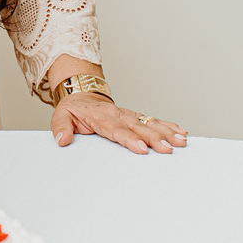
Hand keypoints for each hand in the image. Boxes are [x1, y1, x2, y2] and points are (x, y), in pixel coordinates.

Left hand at [51, 92, 187, 153]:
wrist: (82, 93)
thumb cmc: (73, 109)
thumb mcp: (60, 116)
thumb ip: (60, 128)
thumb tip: (62, 140)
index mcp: (100, 116)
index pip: (116, 129)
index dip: (129, 138)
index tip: (141, 148)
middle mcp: (118, 114)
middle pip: (138, 127)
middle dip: (154, 138)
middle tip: (168, 149)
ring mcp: (128, 114)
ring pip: (149, 123)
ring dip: (166, 132)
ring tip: (181, 141)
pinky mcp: (135, 116)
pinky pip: (153, 120)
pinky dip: (168, 125)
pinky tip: (182, 132)